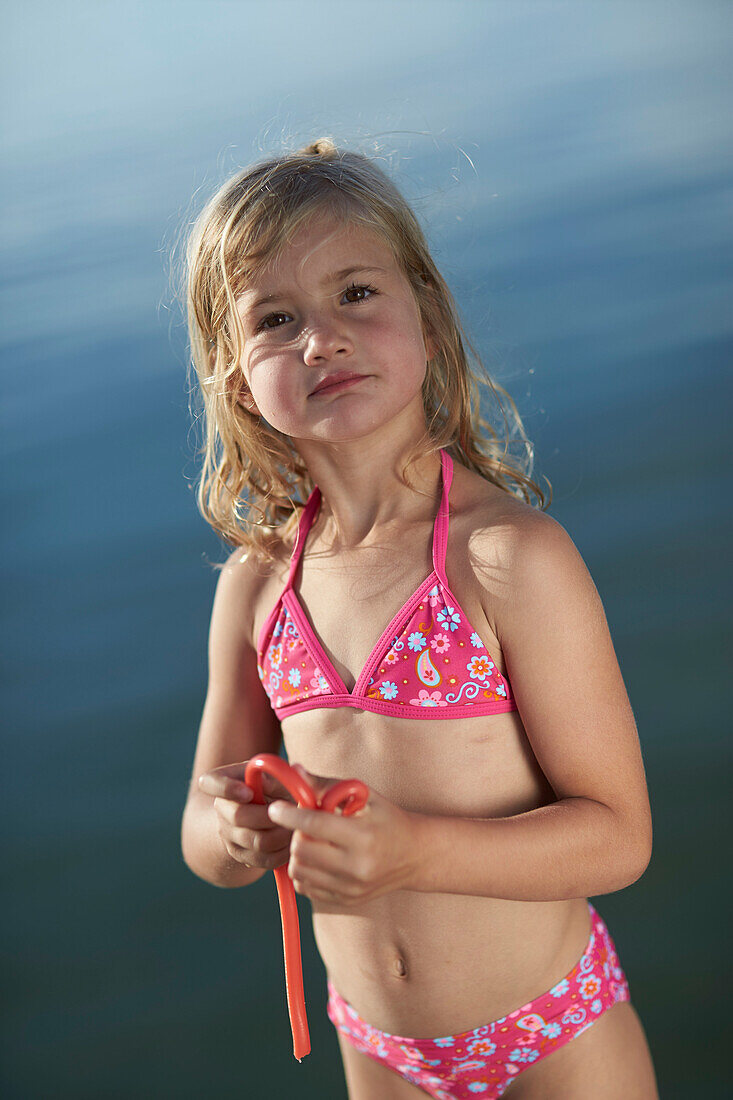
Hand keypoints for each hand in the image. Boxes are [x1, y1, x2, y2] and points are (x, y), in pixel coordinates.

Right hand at [197, 760, 295, 870]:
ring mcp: (227, 834)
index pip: (209, 782)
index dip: (226, 788)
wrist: (263, 813)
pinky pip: (263, 859)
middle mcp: (220, 808)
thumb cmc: (273, 787)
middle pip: (238, 817)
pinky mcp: (240, 855)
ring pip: (256, 841)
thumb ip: (274, 775)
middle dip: (270, 816)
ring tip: (295, 826)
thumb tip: (282, 774)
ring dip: (282, 835)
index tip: (248, 792)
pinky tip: (290, 841)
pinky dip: (283, 852)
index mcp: (223, 780)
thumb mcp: (274, 776)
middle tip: (289, 812)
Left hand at [267, 764, 420, 905]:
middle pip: (301, 850)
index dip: (289, 815)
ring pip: (299, 871)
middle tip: (303, 823)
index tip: (275, 808)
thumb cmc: (387, 819)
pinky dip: (304, 871)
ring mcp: (350, 888)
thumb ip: (326, 785)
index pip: (314, 825)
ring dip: (297, 853)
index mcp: (363, 836)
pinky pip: (306, 887)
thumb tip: (294, 772)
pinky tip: (316, 858)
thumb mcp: (364, 796)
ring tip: (310, 840)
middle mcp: (357, 866)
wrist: (415, 856)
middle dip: (295, 833)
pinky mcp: (345, 900)